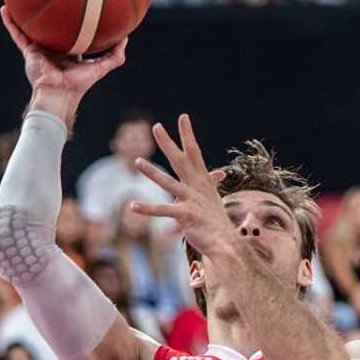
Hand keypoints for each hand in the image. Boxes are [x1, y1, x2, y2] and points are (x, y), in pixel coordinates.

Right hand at [1, 9, 127, 127]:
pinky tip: (5, 7)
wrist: (59, 94)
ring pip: (30, 26)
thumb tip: (126, 37)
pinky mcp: (28, 51)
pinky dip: (10, 22)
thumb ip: (115, 55)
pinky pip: (17, 33)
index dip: (71, 21)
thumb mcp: (101, 67)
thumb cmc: (79, 85)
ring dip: (24, 12)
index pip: (70, 32)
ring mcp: (38, 49)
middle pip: (49, 26)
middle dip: (48, 13)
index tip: (74, 5)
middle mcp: (52, 48)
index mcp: (68, 51)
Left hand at [129, 115, 243, 269]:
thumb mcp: (213, 197)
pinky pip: (163, 211)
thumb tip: (219, 173)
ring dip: (152, 172)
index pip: (194, 152)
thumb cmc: (217, 221)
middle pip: (179, 160)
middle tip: (156, 126)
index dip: (187, 135)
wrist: (226, 242)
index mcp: (202, 181)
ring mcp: (190, 200)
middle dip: (167, 143)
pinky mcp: (185, 215)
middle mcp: (196, 187)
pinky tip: (133, 205)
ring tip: (137, 161)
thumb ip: (211, 183)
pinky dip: (147, 208)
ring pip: (168, 182)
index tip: (183, 117)